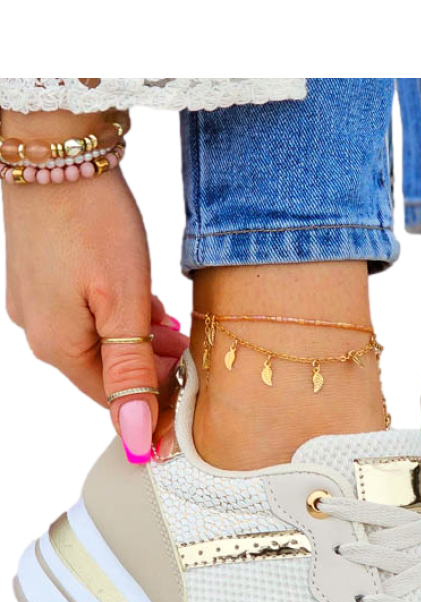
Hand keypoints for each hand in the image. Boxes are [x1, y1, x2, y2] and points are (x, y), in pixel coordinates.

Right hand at [2, 110, 186, 461]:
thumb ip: (130, 373)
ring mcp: (34, 303)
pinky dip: (120, 314)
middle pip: (106, 371)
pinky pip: (87, 313)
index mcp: (56, 348)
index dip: (153, 402)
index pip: (112, 400)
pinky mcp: (40, 277)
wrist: (57, 148)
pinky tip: (145, 300)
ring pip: (99, 341)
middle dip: (151, 367)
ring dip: (140, 339)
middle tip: (188, 351)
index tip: (189, 395)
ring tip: (172, 322)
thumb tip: (132, 436)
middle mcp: (37, 332)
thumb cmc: (93, 221)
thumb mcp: (125, 304)